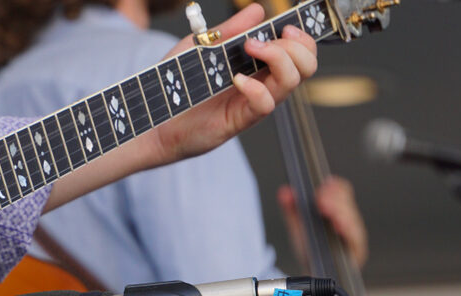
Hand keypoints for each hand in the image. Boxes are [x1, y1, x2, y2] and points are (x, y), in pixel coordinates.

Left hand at [143, 4, 317, 162]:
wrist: (155, 115)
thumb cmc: (178, 84)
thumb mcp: (203, 48)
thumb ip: (230, 31)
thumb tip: (257, 10)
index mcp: (258, 66)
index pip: (297, 52)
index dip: (303, 38)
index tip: (288, 27)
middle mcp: (262, 84)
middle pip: (305, 66)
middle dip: (296, 47)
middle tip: (266, 39)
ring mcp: (253, 102)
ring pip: (291, 82)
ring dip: (278, 59)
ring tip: (251, 48)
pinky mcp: (240, 119)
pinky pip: (265, 104)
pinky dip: (256, 88)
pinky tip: (237, 79)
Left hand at [278, 176, 368, 269]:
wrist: (314, 275)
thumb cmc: (311, 249)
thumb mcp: (299, 227)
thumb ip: (291, 209)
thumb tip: (284, 192)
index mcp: (337, 210)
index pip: (342, 191)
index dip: (334, 187)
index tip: (324, 185)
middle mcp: (349, 221)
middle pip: (347, 204)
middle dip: (334, 200)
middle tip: (320, 200)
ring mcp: (354, 236)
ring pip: (352, 220)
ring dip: (340, 213)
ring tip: (328, 210)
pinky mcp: (356, 250)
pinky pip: (355, 239)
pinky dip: (347, 230)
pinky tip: (338, 226)